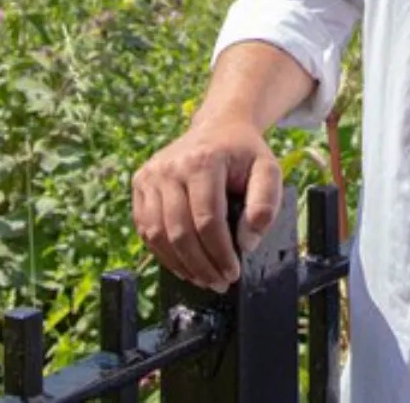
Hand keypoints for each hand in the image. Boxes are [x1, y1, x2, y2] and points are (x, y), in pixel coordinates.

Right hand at [132, 117, 283, 291]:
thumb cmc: (245, 153)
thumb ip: (266, 205)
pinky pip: (146, 228)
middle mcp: (170, 167)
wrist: (219, 126)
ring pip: (158, 234)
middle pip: (180, 231)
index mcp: (203, 161)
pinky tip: (183, 265)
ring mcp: (150, 175)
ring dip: (180, 264)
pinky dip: (163, 253)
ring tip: (203, 278)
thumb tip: (246, 244)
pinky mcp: (140, 183)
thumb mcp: (268, 171)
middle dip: (201, 265)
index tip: (233, 273)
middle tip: (219, 283)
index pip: (207, 220)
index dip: (220, 253)